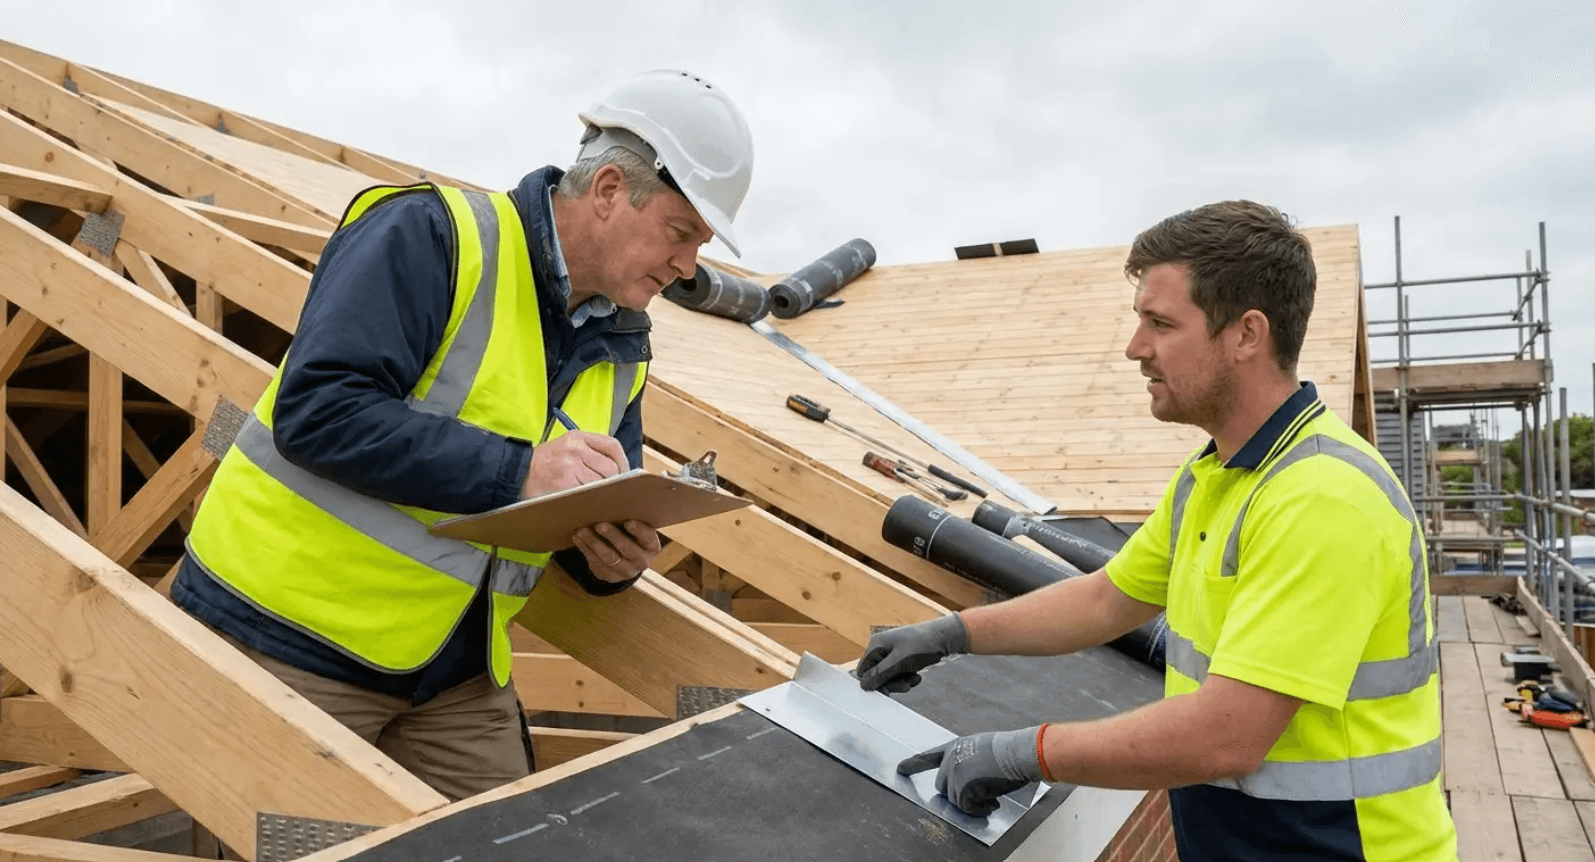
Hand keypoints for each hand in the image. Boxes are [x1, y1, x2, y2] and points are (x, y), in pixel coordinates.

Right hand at [521, 431, 628, 498]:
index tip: (624, 474)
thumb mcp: (566, 447)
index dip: (623, 461)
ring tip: (594, 497)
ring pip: (600, 482)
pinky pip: (587, 494)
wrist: (515, 472)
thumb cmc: (544, 463)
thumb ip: (589, 452)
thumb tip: (617, 469)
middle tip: (607, 490)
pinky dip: (589, 500)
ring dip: (600, 493)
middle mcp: (575, 448)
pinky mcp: (564, 482)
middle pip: (610, 467)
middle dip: (612, 482)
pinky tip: (584, 502)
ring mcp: (569, 465)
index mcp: (578, 437)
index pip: (612, 446)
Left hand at [574, 520, 660, 582]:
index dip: (638, 530)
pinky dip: (586, 550)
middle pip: (627, 549)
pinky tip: (578, 539)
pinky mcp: (611, 576)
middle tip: (600, 525)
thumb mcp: (635, 529)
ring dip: (594, 543)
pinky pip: (597, 563)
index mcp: (651, 546)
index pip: (647, 537)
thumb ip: (628, 518)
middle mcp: (642, 561)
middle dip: (612, 536)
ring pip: (609, 558)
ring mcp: (626, 571)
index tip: (628, 522)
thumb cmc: (630, 536)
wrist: (627, 561)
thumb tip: (611, 500)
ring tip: (582, 531)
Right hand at [856, 614, 969, 692]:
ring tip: (914, 678)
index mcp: (876, 645)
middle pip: (877, 675)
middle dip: (891, 683)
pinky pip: (899, 673)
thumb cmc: (922, 644)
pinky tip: (916, 675)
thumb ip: (880, 674)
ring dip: (901, 681)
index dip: (873, 683)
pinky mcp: (902, 657)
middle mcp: (882, 648)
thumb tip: (864, 685)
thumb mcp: (899, 662)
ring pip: (889, 676)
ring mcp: (892, 652)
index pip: (863, 670)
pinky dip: (907, 677)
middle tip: (905, 686)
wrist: (945, 637)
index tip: (886, 691)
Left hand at [897, 726, 1046, 816]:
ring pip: (955, 800)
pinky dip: (980, 810)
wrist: (1018, 753)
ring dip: (973, 803)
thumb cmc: (1008, 751)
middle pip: (942, 787)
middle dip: (960, 795)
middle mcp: (950, 759)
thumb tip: (965, 782)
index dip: (913, 764)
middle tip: (982, 795)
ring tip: (993, 796)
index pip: (928, 756)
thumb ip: (966, 761)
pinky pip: (966, 808)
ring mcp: (955, 773)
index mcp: (954, 747)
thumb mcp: (980, 748)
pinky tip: (993, 802)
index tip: (900, 769)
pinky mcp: (963, 787)